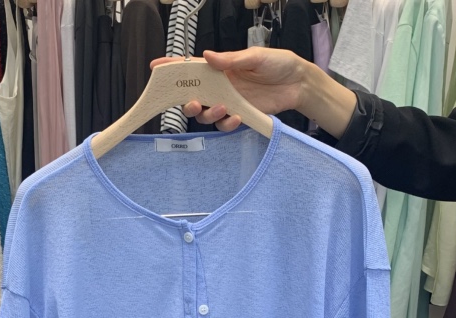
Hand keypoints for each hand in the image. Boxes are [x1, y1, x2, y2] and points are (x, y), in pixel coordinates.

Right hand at [151, 48, 313, 130]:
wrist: (298, 83)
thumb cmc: (278, 63)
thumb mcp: (255, 57)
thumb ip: (231, 60)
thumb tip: (207, 56)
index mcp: (220, 68)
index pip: (192, 68)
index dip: (173, 67)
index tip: (156, 68)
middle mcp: (221, 86)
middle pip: (194, 96)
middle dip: (188, 103)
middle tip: (193, 104)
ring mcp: (229, 102)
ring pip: (207, 114)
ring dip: (209, 114)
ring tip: (224, 108)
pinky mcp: (240, 115)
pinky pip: (225, 124)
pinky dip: (227, 124)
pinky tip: (236, 117)